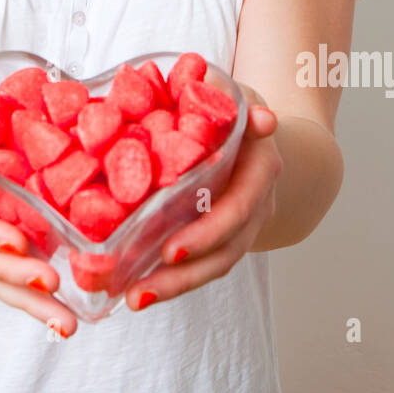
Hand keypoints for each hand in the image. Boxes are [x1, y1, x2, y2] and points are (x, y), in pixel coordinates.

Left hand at [124, 83, 282, 311]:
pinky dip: (170, 281)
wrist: (262, 139)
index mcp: (259, 169)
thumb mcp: (235, 93)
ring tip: (132, 298)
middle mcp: (254, 206)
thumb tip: (261, 117)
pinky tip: (134, 290)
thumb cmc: (235, 111)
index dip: (207, 232)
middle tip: (140, 288)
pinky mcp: (219, 239)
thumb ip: (234, 98)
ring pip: (212, 266)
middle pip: (224, 250)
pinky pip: (200, 266)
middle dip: (184, 274)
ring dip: (174, 288)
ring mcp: (240, 228)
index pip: (238, 208)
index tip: (170, 249)